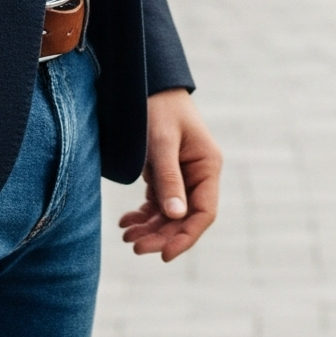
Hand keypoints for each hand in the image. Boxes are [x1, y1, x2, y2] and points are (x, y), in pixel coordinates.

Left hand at [118, 88, 220, 261]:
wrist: (145, 82)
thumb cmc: (157, 107)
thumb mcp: (161, 142)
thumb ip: (169, 178)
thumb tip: (177, 216)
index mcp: (207, 165)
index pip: (204, 212)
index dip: (186, 236)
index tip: (164, 254)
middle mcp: (199, 173)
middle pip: (184, 217)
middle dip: (161, 235)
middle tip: (134, 247)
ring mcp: (183, 174)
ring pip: (170, 214)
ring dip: (151, 228)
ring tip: (127, 236)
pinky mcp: (166, 173)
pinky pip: (159, 203)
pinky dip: (145, 215)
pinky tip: (127, 223)